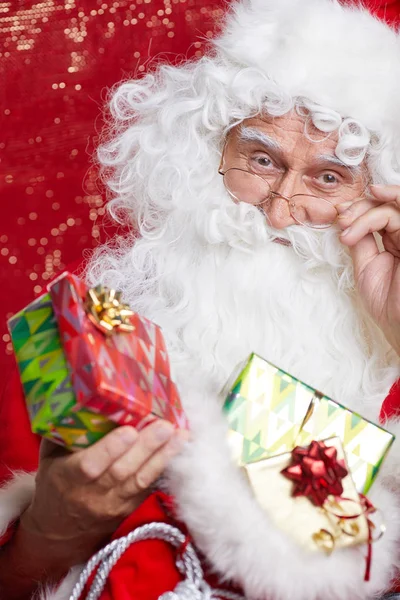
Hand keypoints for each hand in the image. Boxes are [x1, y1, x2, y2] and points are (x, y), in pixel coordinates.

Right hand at [20, 421, 188, 567]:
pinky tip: (178, 450)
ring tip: (181, 435)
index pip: (90, 466)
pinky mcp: (130, 508)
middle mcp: (92, 494)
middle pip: (123, 471)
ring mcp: (114, 504)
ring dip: (163, 456)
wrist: (59, 531)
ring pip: (141, 479)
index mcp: (68, 479)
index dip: (110, 449)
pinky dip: (164, 467)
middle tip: (166, 425)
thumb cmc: (55, 484)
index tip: (129, 431)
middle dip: (147, 447)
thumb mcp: (49, 459)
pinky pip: (149, 487)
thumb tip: (80, 398)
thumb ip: (64, 433)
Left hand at [337, 184, 399, 355]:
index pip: (380, 210)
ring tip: (344, 220)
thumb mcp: (366, 266)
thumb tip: (345, 219)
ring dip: (364, 209)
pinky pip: (398, 215)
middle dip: (359, 205)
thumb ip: (361, 242)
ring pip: (393, 205)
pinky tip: (353, 230)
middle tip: (339, 218)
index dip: (358, 209)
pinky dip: (371, 218)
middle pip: (387, 203)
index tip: (336, 218)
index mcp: (398, 240)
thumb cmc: (388, 303)